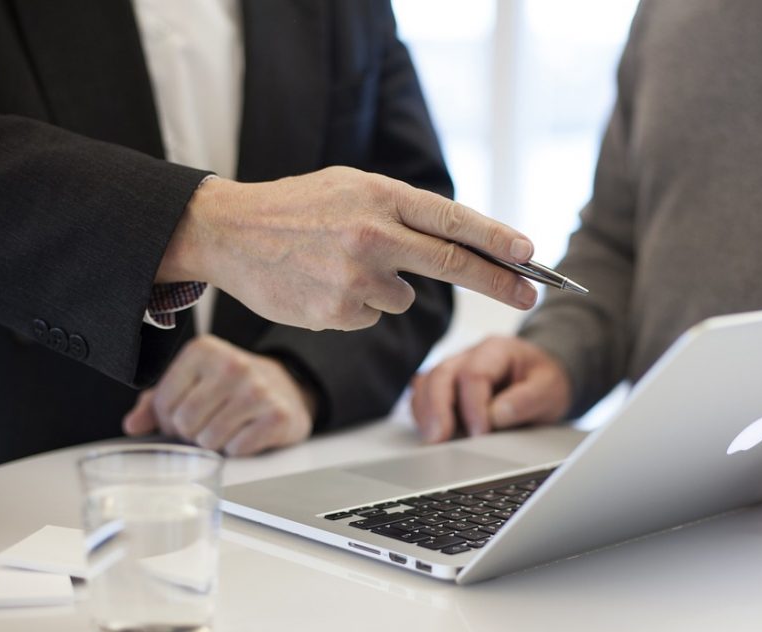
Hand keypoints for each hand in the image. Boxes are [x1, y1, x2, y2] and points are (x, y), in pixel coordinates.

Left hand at [122, 335, 315, 455]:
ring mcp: (258, 390)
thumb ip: (156, 401)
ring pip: (209, 440)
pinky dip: (237, 449)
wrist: (286, 388)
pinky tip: (246, 432)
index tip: (183, 415)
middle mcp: (232, 365)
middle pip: (185, 423)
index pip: (163, 403)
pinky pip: (237, 449)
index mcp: (203, 350)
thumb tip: (132, 425)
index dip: (168, 419)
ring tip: (226, 427)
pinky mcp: (278, 415)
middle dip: (190, 433)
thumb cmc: (230, 387)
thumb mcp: (192, 382)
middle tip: (206, 424)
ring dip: (213, 443)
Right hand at [158, 167, 538, 330]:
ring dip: (387, 287)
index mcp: (380, 196)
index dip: (498, 240)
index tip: (530, 254)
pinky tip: (323, 283)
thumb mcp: (351, 186)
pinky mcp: (337, 312)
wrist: (229, 232)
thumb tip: (458, 241)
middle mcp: (373, 235)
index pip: (453, 220)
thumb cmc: (297, 207)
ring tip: (340, 264)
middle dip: (499, 282)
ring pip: (404, 297)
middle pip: (453, 264)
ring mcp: (355, 277)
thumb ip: (401, 210)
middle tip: (531, 294)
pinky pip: (371, 315)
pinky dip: (357, 305)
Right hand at [411, 336, 571, 442]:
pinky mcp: (446, 387)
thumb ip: (527, 400)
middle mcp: (469, 355)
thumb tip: (497, 415)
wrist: (542, 378)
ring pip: (426, 384)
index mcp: (496, 350)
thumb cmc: (544, 381)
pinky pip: (423, 395)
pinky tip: (431, 433)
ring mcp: (454, 370)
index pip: (474, 374)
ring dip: (426, 413)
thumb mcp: (550, 389)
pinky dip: (423, 414)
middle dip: (437, 408)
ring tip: (432, 440)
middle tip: (438, 439)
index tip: (480, 434)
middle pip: (441, 375)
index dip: (473, 406)